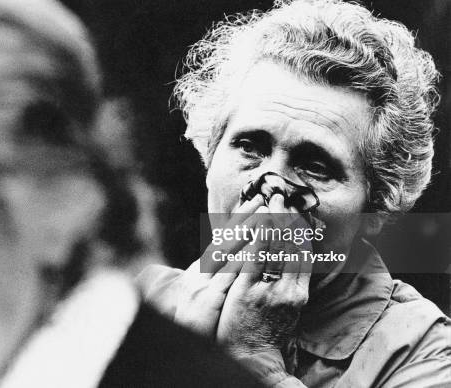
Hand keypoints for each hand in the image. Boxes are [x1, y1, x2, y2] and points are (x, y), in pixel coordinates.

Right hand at [137, 194, 265, 336]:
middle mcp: (200, 272)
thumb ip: (214, 276)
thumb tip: (227, 258)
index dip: (240, 219)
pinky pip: (227, 274)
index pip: (223, 238)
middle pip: (226, 239)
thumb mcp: (201, 294)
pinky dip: (240, 258)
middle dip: (246, 218)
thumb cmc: (193, 323)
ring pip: (227, 251)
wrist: (177, 345)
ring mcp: (203, 283)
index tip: (256, 203)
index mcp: (200, 270)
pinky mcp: (207, 298)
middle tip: (265, 199)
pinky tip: (254, 247)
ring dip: (246, 231)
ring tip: (264, 215)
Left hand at [216, 193, 312, 358]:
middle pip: (293, 246)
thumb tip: (292, 261)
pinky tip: (257, 222)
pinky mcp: (249, 291)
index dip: (300, 228)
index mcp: (299, 292)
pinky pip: (255, 260)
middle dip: (288, 218)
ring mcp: (269, 289)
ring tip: (271, 200)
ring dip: (274, 221)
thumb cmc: (267, 331)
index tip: (296, 208)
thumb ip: (290, 284)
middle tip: (283, 195)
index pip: (303, 253)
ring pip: (276, 249)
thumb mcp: (287, 308)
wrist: (252, 357)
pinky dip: (258, 239)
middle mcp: (289, 289)